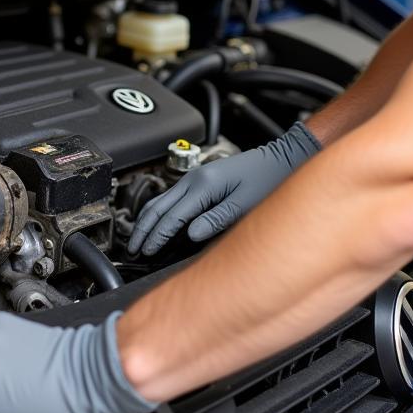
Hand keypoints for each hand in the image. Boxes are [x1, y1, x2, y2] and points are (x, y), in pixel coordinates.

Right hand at [127, 121, 319, 255]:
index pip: (172, 216)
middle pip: (158, 206)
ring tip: (138, 240)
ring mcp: (195, 177)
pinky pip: (171, 198)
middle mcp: (195, 179)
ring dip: (147, 220)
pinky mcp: (200, 180)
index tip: (146, 252)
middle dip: (143, 229)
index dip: (157, 236)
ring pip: (161, 200)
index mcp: (204, 185)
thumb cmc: (267, 180)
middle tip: (132, 249)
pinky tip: (156, 223)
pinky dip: (159, 212)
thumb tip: (190, 234)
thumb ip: (216, 219)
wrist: (280, 159)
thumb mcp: (245, 204)